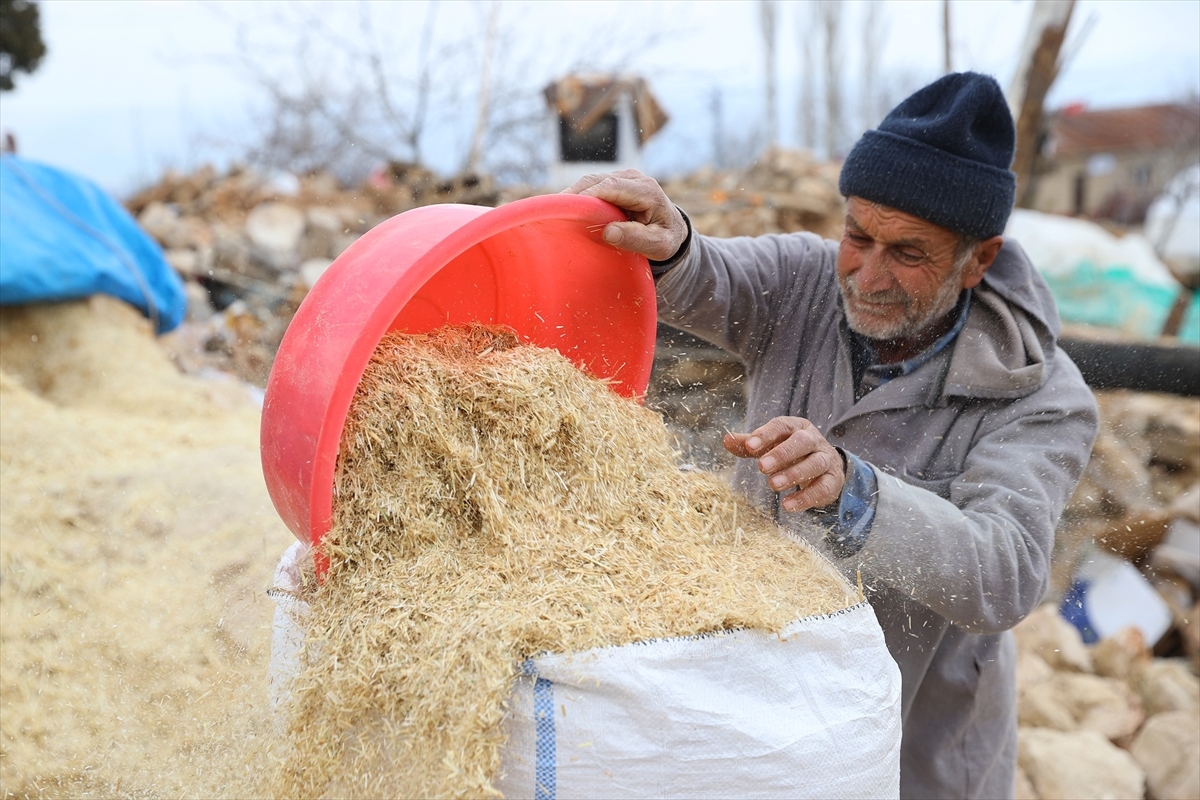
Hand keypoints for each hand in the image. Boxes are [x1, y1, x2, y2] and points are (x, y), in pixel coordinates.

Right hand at [562, 169, 686, 261]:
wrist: (672, 228)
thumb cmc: (666, 239)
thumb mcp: (659, 246)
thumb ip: (636, 239)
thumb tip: (609, 232)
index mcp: (646, 191)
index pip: (611, 188)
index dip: (586, 197)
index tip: (567, 210)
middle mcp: (634, 178)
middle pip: (596, 180)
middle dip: (573, 195)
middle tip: (552, 212)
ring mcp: (623, 177)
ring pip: (590, 180)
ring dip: (572, 195)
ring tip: (553, 211)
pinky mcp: (614, 182)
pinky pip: (591, 185)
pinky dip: (577, 196)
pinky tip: (565, 210)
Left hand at [723, 417, 845, 511]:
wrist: (825, 467)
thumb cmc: (791, 453)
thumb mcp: (770, 445)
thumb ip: (749, 444)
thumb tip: (726, 440)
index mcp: (796, 427)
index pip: (781, 426)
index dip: (765, 435)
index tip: (749, 446)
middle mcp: (814, 440)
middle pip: (802, 442)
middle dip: (782, 454)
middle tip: (762, 467)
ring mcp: (826, 459)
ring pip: (814, 464)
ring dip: (794, 474)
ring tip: (773, 484)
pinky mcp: (833, 481)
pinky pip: (823, 488)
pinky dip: (806, 497)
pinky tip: (788, 505)